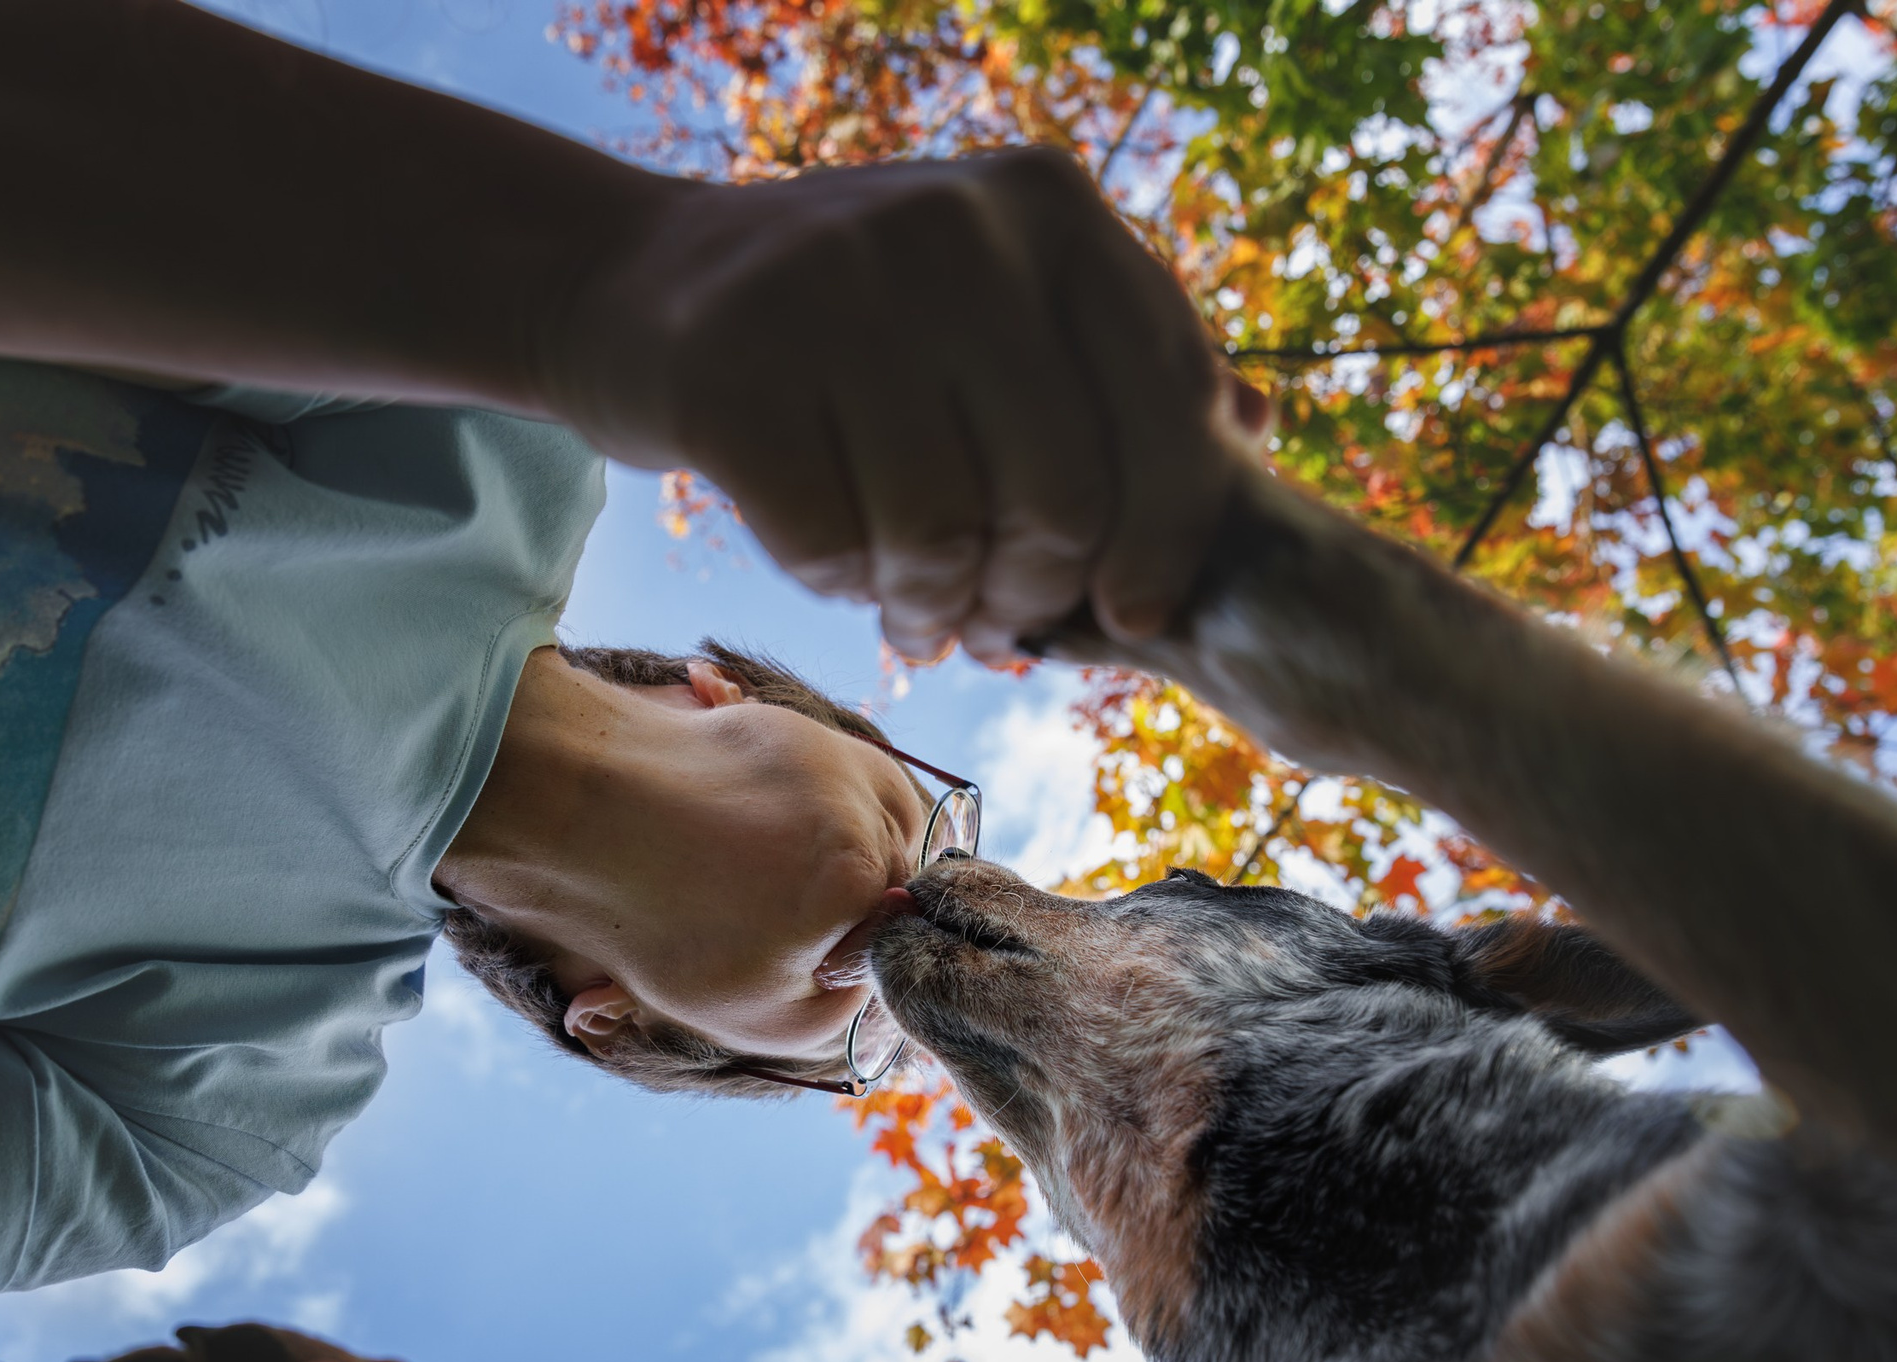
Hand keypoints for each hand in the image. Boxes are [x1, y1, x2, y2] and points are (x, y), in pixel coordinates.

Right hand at [543, 149, 1237, 664]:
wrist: (636, 285)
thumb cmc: (856, 322)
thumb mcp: (1001, 299)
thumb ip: (1122, 359)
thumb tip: (1260, 425)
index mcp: (1048, 204)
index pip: (1166, 405)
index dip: (1166, 535)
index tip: (1131, 609)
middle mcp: (955, 227)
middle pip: (1061, 492)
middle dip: (1037, 590)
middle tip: (998, 623)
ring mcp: (835, 290)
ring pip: (942, 534)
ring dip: (935, 607)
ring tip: (916, 612)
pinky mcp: (729, 371)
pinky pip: (830, 545)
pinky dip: (843, 584)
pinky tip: (839, 566)